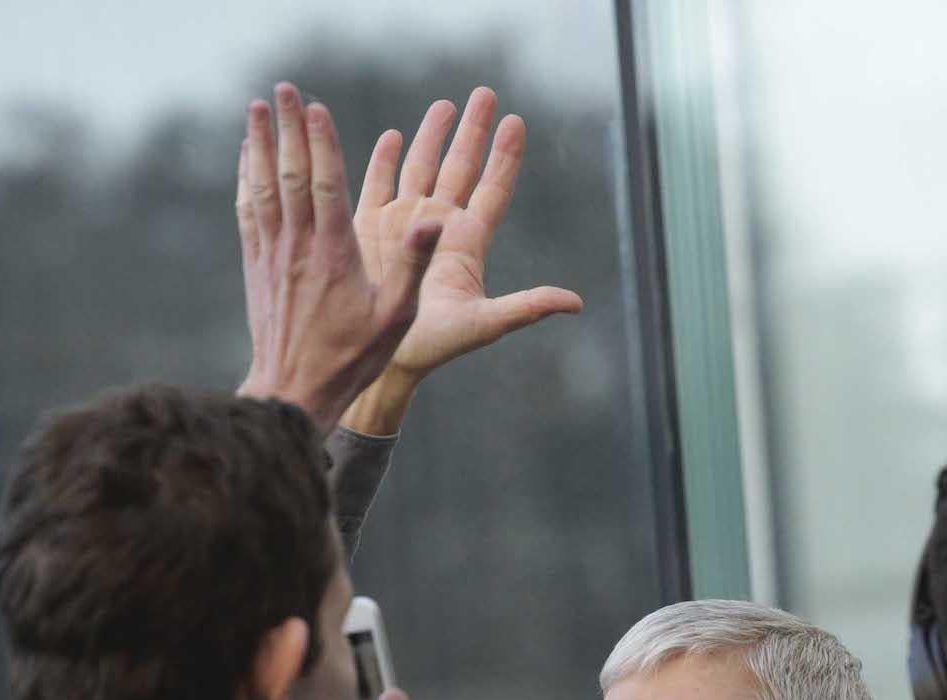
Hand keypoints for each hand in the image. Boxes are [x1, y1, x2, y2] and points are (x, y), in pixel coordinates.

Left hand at [235, 84, 444, 429]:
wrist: (293, 391)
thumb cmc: (352, 358)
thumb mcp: (396, 318)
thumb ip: (411, 265)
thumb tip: (432, 219)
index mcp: (335, 254)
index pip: (325, 184)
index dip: (320, 141)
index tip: (314, 105)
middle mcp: (298, 246)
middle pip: (289, 173)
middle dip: (286, 128)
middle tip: (281, 88)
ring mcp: (273, 253)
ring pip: (263, 186)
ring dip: (261, 143)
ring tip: (258, 106)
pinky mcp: (257, 264)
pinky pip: (249, 209)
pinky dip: (247, 176)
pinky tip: (248, 155)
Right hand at [342, 88, 583, 435]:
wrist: (381, 358)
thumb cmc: (434, 347)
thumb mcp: (484, 324)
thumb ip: (527, 308)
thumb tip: (576, 303)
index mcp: (467, 243)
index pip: (492, 189)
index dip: (504, 157)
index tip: (516, 122)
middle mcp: (438, 227)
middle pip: (461, 167)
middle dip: (473, 131)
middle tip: (485, 93)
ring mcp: (405, 225)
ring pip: (423, 167)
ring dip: (434, 136)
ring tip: (446, 104)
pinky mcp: (370, 230)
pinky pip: (379, 186)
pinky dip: (385, 159)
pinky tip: (393, 135)